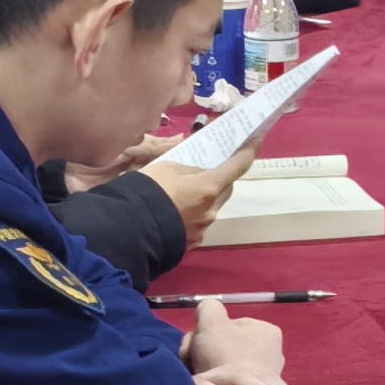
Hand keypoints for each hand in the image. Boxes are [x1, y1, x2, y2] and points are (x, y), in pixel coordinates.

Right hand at [145, 137, 260, 241]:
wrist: (129, 231)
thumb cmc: (147, 191)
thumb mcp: (166, 168)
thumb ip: (187, 169)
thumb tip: (196, 174)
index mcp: (209, 187)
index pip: (237, 166)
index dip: (248, 152)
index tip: (256, 141)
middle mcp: (212, 209)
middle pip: (225, 189)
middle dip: (220, 178)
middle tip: (206, 170)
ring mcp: (203, 228)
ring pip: (211, 207)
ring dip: (203, 198)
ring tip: (182, 193)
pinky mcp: (192, 243)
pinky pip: (197, 223)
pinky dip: (191, 215)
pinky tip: (174, 213)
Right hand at [182, 302, 295, 384]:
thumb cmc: (225, 355)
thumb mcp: (212, 321)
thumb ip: (208, 308)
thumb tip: (206, 312)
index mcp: (267, 331)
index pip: (227, 326)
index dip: (206, 334)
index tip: (195, 345)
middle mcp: (272, 353)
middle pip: (225, 346)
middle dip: (205, 352)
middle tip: (193, 361)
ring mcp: (265, 377)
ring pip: (225, 364)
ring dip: (208, 368)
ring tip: (200, 375)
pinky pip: (229, 383)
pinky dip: (217, 384)